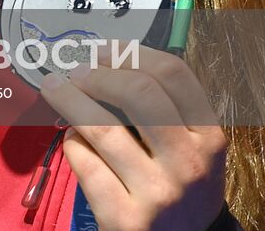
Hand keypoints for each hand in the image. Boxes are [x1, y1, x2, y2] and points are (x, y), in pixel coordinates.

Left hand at [40, 46, 226, 230]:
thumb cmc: (179, 188)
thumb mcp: (191, 151)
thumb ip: (163, 111)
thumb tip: (105, 62)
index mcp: (210, 139)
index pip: (174, 74)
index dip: (131, 53)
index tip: (104, 50)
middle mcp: (189, 164)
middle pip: (139, 92)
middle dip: (98, 74)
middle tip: (78, 72)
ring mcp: (157, 193)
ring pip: (101, 126)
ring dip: (69, 99)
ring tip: (55, 88)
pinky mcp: (124, 217)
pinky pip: (84, 161)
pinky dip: (72, 142)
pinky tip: (73, 138)